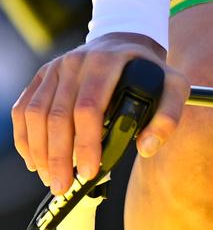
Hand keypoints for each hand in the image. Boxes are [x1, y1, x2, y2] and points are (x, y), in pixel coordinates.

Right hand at [12, 33, 186, 194]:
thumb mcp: (173, 86)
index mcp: (108, 62)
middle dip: (59, 157)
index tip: (90, 171)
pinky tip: (34, 160)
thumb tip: (147, 147)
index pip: (89, 108)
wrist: (125, 43)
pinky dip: (24, 138)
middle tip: (63, 186)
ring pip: (36, 115)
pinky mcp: (41, 76)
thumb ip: (169, 116)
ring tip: (50, 178)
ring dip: (39, 151)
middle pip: (58, 115)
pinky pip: (23, 110)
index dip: (86, 143)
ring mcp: (55, 68)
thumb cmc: (149, 70)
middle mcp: (76, 62)